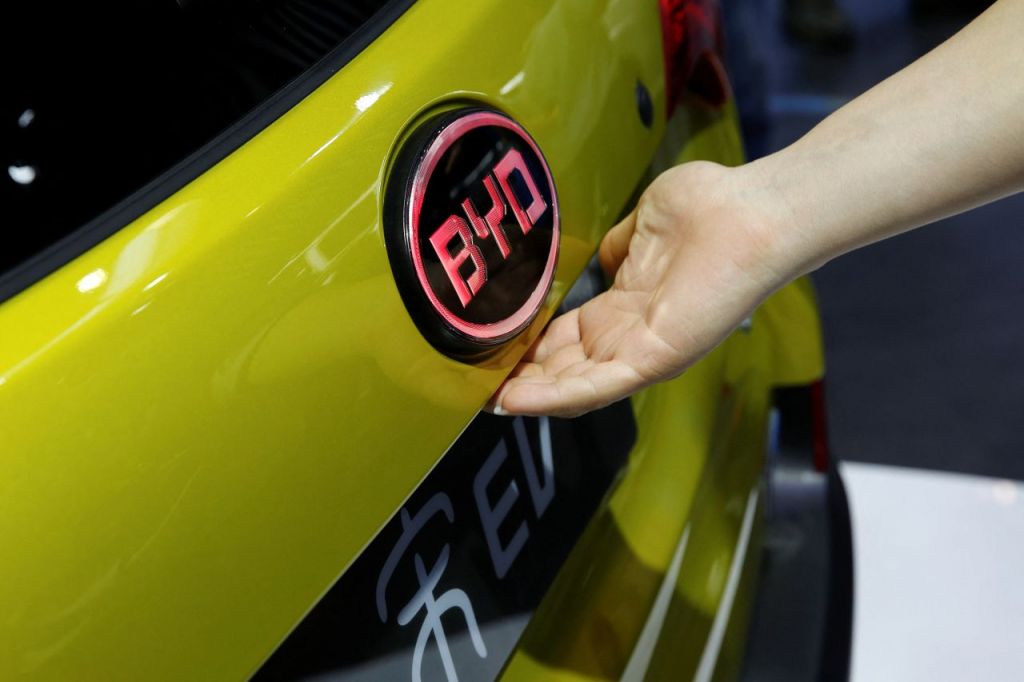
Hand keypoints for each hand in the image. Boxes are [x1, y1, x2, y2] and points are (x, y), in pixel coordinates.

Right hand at [490, 161, 792, 416]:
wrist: (752, 211)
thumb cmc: (711, 208)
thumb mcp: (640, 225)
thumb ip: (612, 248)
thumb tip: (596, 256)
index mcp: (626, 306)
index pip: (566, 338)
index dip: (527, 345)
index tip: (490, 344)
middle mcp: (631, 335)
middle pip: (562, 368)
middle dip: (519, 376)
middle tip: (474, 381)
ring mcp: (641, 351)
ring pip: (572, 387)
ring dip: (528, 396)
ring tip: (483, 400)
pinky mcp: (653, 360)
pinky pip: (594, 388)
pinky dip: (551, 398)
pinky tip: (513, 402)